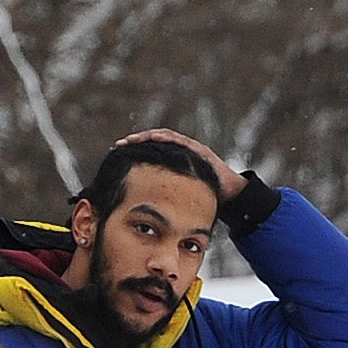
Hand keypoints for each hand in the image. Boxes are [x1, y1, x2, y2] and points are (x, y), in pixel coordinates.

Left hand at [116, 126, 242, 204]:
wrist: (230, 196)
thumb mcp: (176, 198)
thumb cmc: (203, 199)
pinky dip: (167, 139)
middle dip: (137, 141)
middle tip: (120, 144)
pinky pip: (181, 141)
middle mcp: (180, 153)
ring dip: (148, 137)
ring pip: (166, 138)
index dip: (134, 150)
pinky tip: (155, 138)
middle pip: (154, 142)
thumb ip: (163, 197)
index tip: (117, 152)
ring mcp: (190, 150)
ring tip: (133, 139)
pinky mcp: (200, 151)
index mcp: (172, 163)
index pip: (150, 151)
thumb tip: (141, 211)